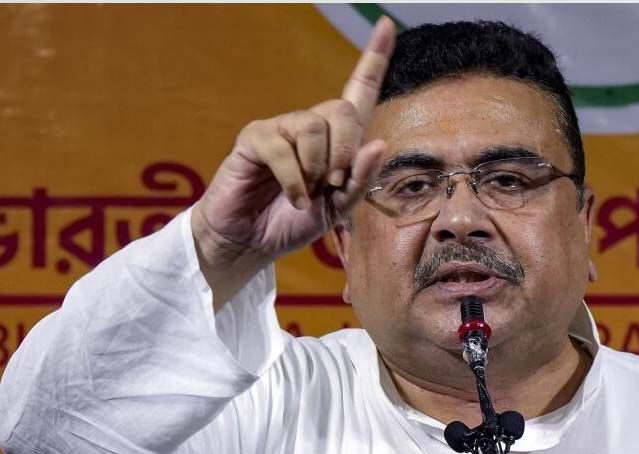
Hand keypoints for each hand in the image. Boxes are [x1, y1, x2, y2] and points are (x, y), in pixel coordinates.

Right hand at [191, 16, 395, 308]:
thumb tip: (379, 143)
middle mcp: (308, 126)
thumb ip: (360, 179)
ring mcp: (280, 129)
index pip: (358, 92)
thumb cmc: (292, 222)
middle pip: (343, 109)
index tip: (387, 25)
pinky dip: (293, 180)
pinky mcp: (253, 139)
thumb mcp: (337, 208)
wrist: (251, 243)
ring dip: (317, 168)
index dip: (374, 59)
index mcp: (335, 140)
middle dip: (345, 152)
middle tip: (333, 184)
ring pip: (314, 127)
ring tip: (307, 193)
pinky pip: (283, 148)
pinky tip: (293, 198)